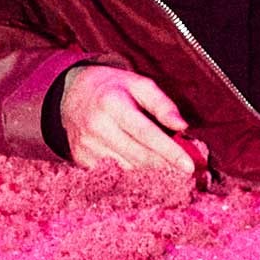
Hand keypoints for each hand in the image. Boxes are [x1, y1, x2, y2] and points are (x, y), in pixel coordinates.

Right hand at [55, 62, 200, 176]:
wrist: (71, 94)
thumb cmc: (112, 88)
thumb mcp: (138, 83)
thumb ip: (162, 104)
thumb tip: (182, 126)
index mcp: (112, 104)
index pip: (146, 133)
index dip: (169, 151)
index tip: (189, 165)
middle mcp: (97, 128)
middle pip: (138, 156)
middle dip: (166, 166)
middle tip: (187, 173)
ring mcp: (87, 147)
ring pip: (127, 170)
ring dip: (151, 173)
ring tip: (170, 172)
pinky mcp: (81, 161)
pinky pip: (113, 175)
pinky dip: (132, 176)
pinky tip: (146, 173)